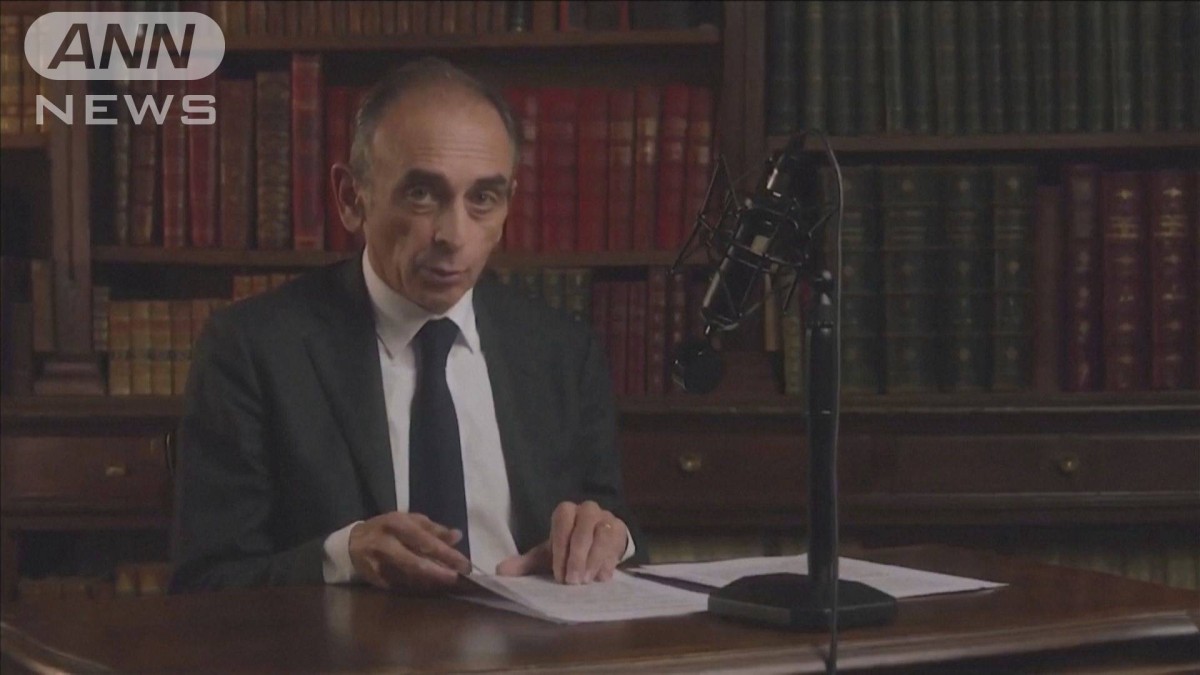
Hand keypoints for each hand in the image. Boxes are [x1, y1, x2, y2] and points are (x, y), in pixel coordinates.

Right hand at [348, 512, 470, 592]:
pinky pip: (402, 587)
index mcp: (396, 524)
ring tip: (449, 584)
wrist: (351, 544)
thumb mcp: (408, 521)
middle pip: (415, 563)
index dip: (445, 554)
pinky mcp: (375, 581)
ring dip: (431, 583)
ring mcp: (378, 565)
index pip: (425, 541)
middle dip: (438, 573)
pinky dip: (418, 588)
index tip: (464, 564)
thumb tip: (457, 536)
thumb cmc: (386, 528)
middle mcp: (385, 544)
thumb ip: (433, 529)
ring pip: (410, 579)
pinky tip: (431, 588)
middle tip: (457, 579)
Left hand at [495, 501, 627, 583]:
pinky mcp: (621, 529)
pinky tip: (602, 577)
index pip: (562, 523)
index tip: (558, 575)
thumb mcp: (548, 556)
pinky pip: (617, 543)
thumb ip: (526, 563)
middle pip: (584, 529)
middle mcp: (587, 510)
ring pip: (602, 535)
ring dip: (594, 560)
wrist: (598, 544)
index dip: (561, 548)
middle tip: (573, 581)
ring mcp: (606, 518)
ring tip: (587, 581)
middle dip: (577, 557)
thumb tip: (500, 572)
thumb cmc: (569, 549)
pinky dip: (609, 561)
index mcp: (566, 512)